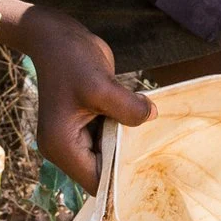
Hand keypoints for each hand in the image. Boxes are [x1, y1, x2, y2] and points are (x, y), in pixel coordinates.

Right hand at [7, 5, 153, 190]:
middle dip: (128, 167)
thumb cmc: (72, 60)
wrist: (58, 38)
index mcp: (62, 146)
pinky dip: (127, 136)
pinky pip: (111, 140)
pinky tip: (148, 129)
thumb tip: (152, 117)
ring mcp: (76, 137)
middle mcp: (65, 147)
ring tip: (160, 149)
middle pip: (103, 172)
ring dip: (130, 151)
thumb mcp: (100, 85)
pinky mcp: (88, 124)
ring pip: (109, 156)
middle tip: (162, 163)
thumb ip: (127, 107)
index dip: (121, 183)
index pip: (96, 181)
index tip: (151, 177)